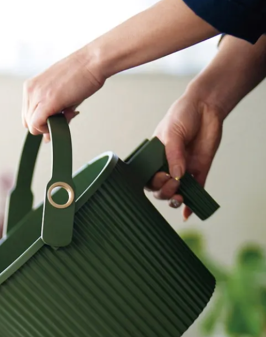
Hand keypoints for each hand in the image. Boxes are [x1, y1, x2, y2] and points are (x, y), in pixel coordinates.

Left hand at [22, 50, 103, 136]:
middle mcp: (30, 90)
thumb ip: (52, 115)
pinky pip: (37, 125)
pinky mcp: (47, 101)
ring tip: (68, 112)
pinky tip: (64, 118)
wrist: (93, 61)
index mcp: (31, 86)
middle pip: (28, 122)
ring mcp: (37, 95)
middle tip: (64, 115)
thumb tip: (47, 137)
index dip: (42, 121)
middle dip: (45, 125)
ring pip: (32, 125)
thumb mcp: (62, 96)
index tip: (57, 117)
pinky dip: (48, 128)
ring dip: (49, 126)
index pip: (27, 115)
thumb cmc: (82, 75)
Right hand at [151, 92, 223, 219]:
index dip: (152, 182)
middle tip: (174, 184)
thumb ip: (173, 154)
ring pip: (175, 192)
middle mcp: (166, 166)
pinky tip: (189, 213)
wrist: (205, 107)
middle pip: (160, 188)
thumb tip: (176, 175)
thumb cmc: (182, 115)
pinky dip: (192, 204)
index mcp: (153, 157)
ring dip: (175, 199)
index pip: (147, 178)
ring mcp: (182, 170)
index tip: (162, 176)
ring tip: (180, 197)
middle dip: (164, 191)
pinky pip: (195, 190)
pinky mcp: (199, 171)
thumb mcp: (172, 133)